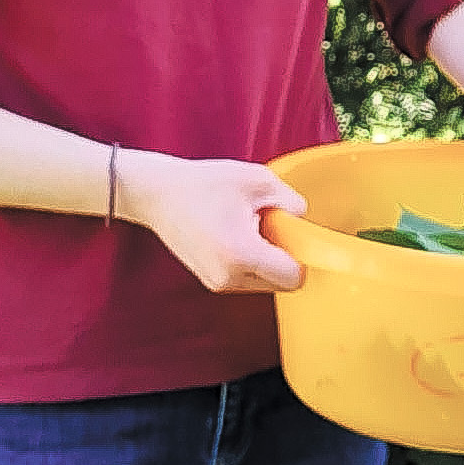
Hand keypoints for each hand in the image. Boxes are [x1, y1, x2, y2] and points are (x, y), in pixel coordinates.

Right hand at [115, 150, 305, 293]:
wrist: (159, 195)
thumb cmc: (205, 185)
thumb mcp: (257, 180)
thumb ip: (290, 201)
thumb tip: (304, 219)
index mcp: (242, 254)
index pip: (293, 278)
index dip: (302, 257)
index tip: (297, 235)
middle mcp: (228, 277)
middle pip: (280, 283)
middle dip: (284, 257)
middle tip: (270, 226)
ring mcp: (217, 283)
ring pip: (263, 283)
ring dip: (267, 261)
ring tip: (249, 228)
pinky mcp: (210, 281)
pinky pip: (245, 279)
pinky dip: (250, 262)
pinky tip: (236, 235)